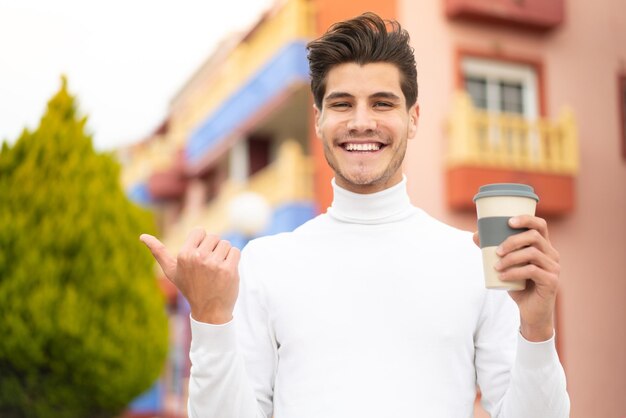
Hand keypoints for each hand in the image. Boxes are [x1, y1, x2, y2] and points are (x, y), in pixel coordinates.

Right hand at [139, 227, 240, 323]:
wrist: (210, 311)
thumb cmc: (190, 288)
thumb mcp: (171, 271)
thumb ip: (158, 252)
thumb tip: (142, 236)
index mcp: (184, 255)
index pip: (199, 231)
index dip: (202, 242)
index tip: (200, 256)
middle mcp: (198, 257)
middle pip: (214, 237)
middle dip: (213, 249)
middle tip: (209, 267)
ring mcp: (214, 264)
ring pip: (225, 244)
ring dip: (224, 255)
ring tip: (217, 270)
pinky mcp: (229, 269)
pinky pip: (235, 251)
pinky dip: (233, 259)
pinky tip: (226, 272)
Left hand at [473, 215, 559, 341]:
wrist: (530, 312)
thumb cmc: (519, 286)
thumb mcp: (506, 266)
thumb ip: (494, 251)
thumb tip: (475, 235)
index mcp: (543, 247)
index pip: (540, 225)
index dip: (526, 219)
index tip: (508, 221)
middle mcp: (552, 254)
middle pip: (534, 237)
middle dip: (512, 241)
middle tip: (496, 251)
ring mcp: (554, 268)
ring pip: (533, 253)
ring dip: (511, 258)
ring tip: (496, 266)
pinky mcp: (552, 281)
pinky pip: (532, 271)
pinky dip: (514, 272)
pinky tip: (502, 276)